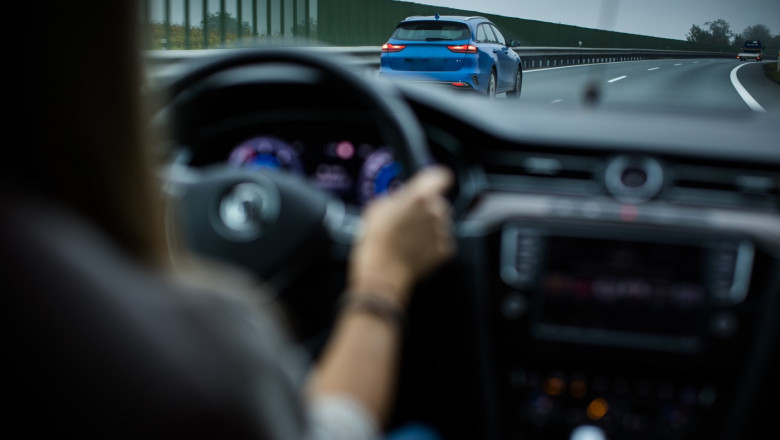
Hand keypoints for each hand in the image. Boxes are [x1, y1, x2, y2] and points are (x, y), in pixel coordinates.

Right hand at [347, 166, 454, 306]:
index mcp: (420, 196)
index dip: (434, 180)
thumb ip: (396, 197)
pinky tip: (414, 250)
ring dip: (428, 227)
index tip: (429, 184)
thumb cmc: (375, 241)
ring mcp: (443, 231)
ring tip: (408, 239)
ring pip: (440, 223)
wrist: (382, 274)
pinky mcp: (446, 250)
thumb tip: (401, 198)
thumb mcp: (376, 208)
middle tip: (408, 220)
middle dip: (426, 208)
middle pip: (438, 202)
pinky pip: (442, 241)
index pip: (441, 176)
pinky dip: (432, 244)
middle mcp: (436, 211)